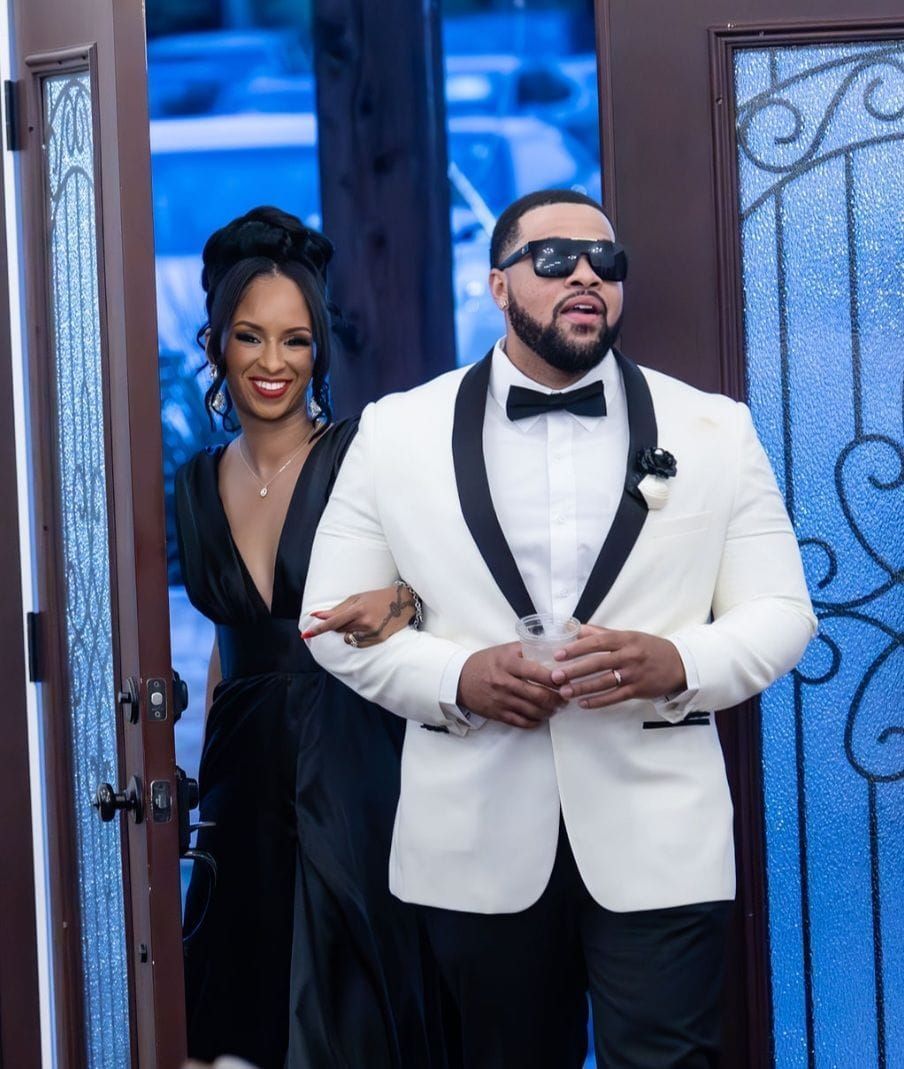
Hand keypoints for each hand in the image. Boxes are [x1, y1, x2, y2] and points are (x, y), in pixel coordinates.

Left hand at [302, 585, 414, 646]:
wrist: (403, 602)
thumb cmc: (376, 598)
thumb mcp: (357, 599)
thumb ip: (337, 609)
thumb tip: (316, 616)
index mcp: (357, 609)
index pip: (332, 622)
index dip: (318, 629)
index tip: (304, 635)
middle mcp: (364, 622)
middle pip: (339, 630)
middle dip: (340, 625)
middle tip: (353, 615)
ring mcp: (372, 632)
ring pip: (348, 638)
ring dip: (349, 631)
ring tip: (364, 621)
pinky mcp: (379, 639)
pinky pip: (358, 643)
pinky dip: (358, 637)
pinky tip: (369, 628)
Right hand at [458, 642, 564, 729]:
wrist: (459, 680)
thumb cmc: (484, 663)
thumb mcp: (503, 650)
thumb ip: (525, 649)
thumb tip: (550, 648)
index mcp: (507, 663)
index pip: (537, 672)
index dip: (555, 678)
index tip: (566, 679)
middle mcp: (505, 683)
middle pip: (538, 695)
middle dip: (557, 698)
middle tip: (566, 696)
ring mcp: (501, 700)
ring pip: (533, 711)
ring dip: (550, 711)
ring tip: (557, 707)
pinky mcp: (498, 714)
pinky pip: (522, 722)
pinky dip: (536, 721)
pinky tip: (542, 716)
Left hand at [550, 626, 685, 708]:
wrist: (680, 664)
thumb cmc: (650, 648)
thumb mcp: (629, 635)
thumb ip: (603, 633)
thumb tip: (577, 628)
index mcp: (625, 639)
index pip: (598, 641)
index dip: (577, 648)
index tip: (559, 654)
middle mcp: (629, 656)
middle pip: (597, 663)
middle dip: (574, 670)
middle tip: (555, 676)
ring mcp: (634, 674)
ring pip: (604, 682)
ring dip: (582, 688)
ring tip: (564, 692)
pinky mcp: (638, 690)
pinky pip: (614, 697)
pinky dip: (598, 701)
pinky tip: (583, 704)